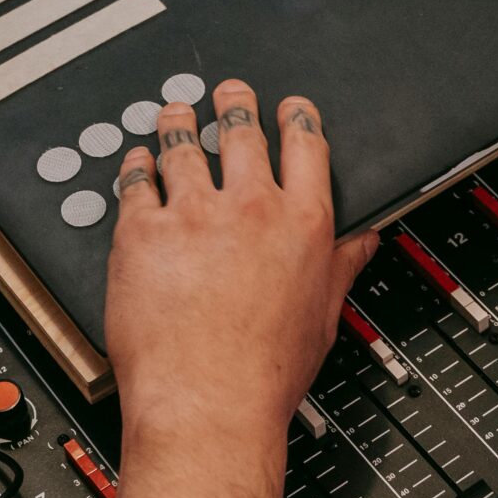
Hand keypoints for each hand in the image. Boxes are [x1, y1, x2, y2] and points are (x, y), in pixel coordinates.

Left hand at [103, 81, 377, 446]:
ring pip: (182, 146)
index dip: (297, 116)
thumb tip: (363, 243)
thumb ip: (341, 267)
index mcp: (302, 224)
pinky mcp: (142, 233)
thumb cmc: (264, 373)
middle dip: (234, 103)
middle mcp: (250, 209)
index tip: (289, 107)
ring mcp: (193, 216)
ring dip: (177, 123)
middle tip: (228, 93)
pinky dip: (134, 167)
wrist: (208, 404)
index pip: (305, 145)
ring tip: (174, 114)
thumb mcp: (323, 317)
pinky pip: (134, 183)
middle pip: (241, 131)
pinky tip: (134, 163)